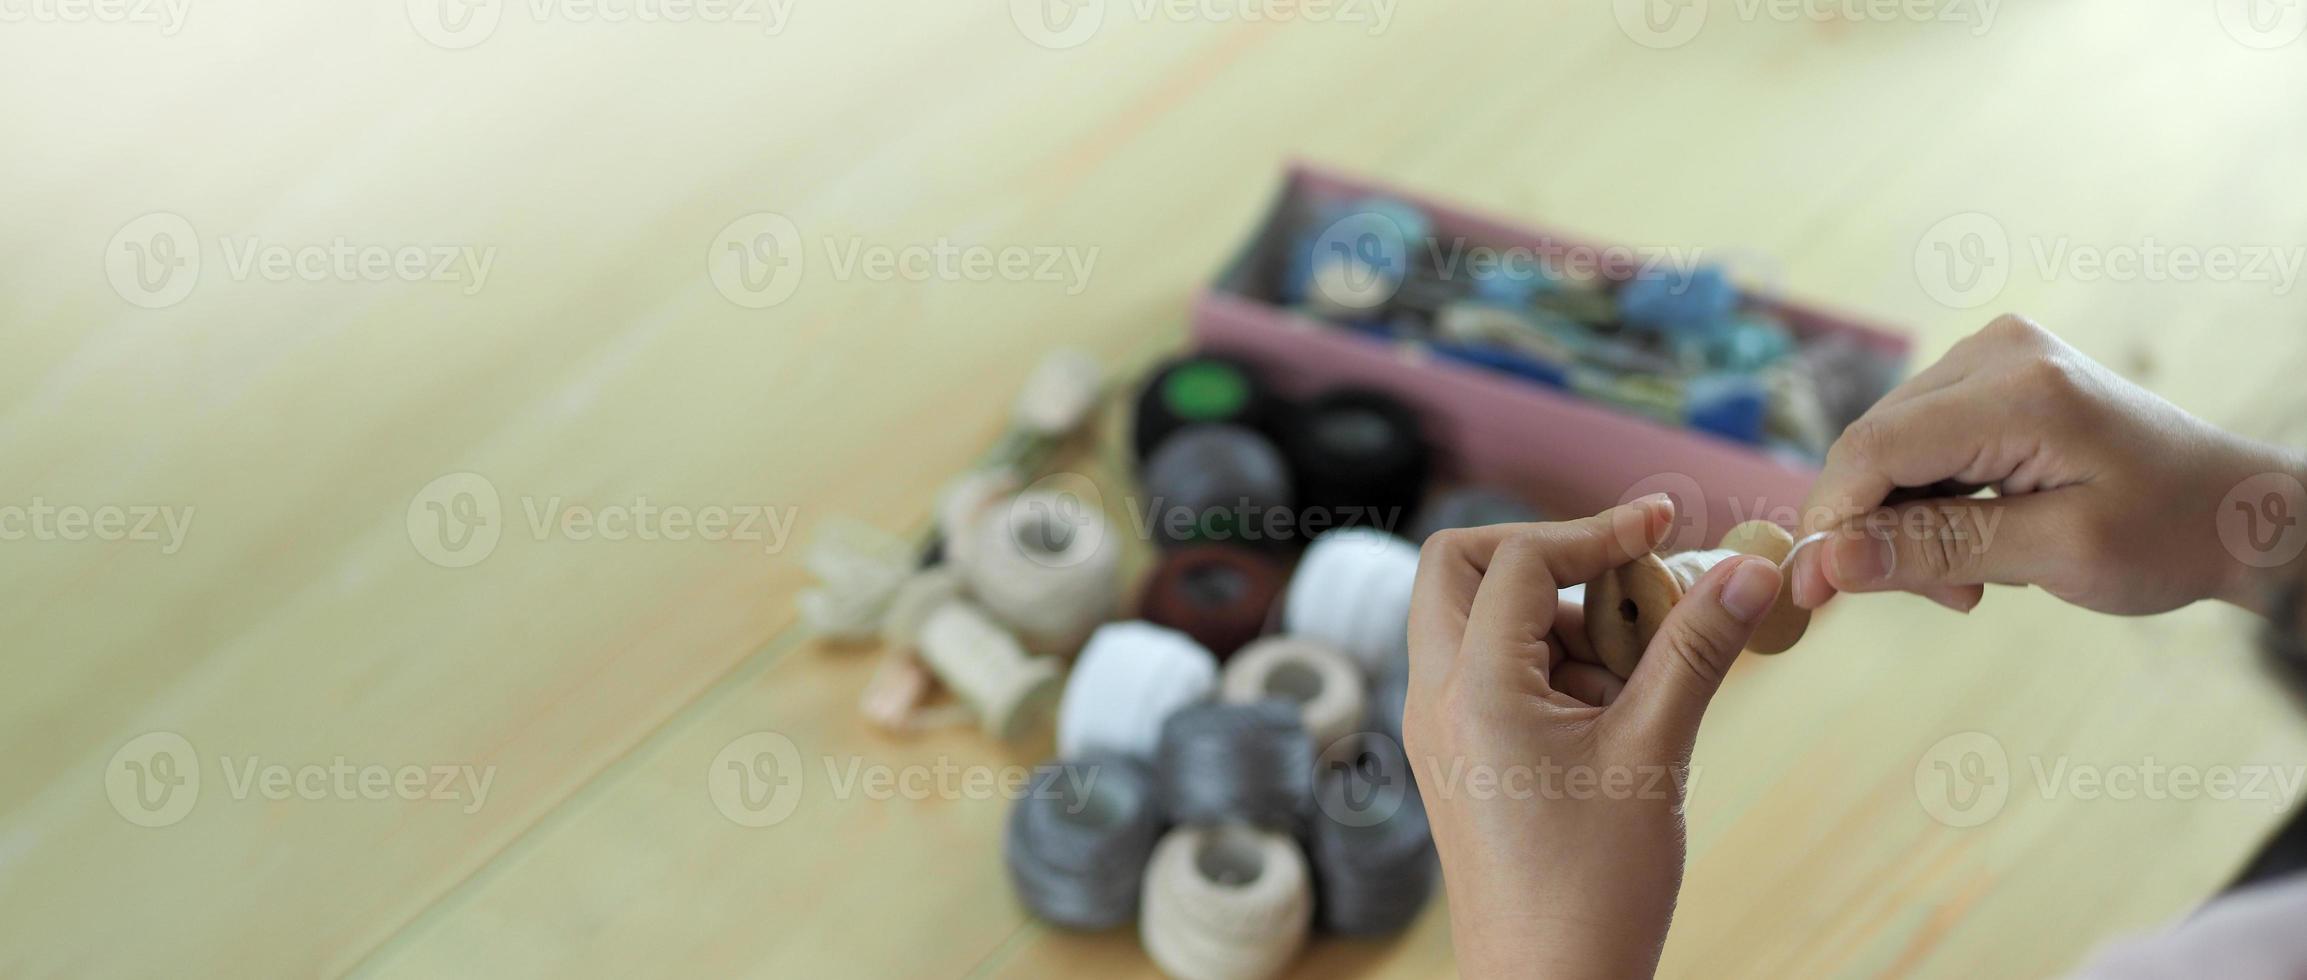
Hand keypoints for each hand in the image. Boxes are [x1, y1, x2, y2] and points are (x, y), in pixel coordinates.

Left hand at [1404, 497, 1782, 978]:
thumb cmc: (1594, 887)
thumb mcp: (1657, 754)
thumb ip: (1698, 651)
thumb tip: (1750, 568)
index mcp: (1472, 688)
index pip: (1520, 560)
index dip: (1598, 531)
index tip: (1665, 527)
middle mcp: (1434, 697)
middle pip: (1460, 567)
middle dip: (1546, 554)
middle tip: (1627, 578)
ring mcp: (1437, 726)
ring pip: (1474, 618)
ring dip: (1556, 617)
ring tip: (1640, 673)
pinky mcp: (1455, 754)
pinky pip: (1486, 671)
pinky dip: (1546, 664)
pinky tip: (1617, 711)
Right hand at [1787, 315, 2306, 616]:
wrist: (2234, 509)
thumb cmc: (2169, 535)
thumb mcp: (2057, 554)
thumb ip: (1939, 550)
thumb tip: (1830, 562)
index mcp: (2022, 389)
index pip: (1876, 447)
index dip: (1831, 520)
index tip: (1810, 593)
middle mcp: (1996, 352)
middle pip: (1874, 446)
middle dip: (1874, 529)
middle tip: (1935, 598)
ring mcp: (1993, 356)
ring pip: (1889, 449)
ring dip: (1903, 522)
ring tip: (1967, 581)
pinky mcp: (1992, 375)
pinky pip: (1919, 442)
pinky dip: (1927, 501)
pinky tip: (1973, 542)